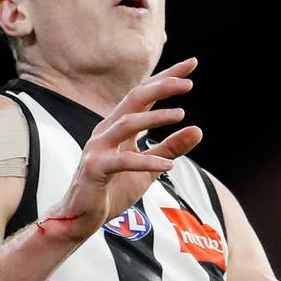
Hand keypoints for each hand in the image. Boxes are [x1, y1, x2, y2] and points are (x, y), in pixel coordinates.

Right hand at [47, 58, 202, 241]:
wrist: (82, 216)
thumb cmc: (113, 189)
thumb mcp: (150, 167)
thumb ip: (171, 148)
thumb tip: (199, 130)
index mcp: (118, 125)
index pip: (144, 94)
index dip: (167, 77)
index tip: (192, 64)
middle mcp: (107, 130)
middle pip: (134, 98)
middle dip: (161, 87)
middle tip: (188, 83)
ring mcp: (98, 147)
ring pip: (127, 122)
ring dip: (155, 117)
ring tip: (181, 114)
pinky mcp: (95, 168)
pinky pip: (123, 161)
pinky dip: (147, 161)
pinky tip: (168, 166)